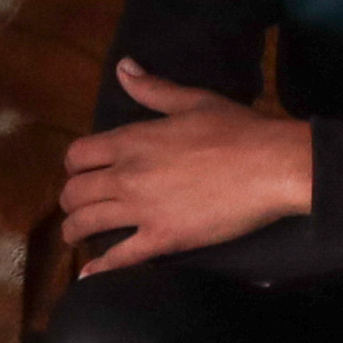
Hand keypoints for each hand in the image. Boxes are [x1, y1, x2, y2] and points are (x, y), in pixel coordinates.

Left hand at [58, 64, 314, 269]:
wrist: (271, 166)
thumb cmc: (236, 129)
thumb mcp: (192, 101)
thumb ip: (152, 88)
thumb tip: (123, 66)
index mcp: (131, 141)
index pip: (78, 155)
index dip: (74, 165)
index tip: (81, 171)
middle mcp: (126, 176)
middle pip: (75, 192)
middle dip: (71, 199)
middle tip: (79, 205)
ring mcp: (142, 211)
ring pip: (86, 224)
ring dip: (75, 230)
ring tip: (76, 236)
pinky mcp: (163, 239)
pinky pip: (120, 258)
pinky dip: (100, 268)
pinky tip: (88, 275)